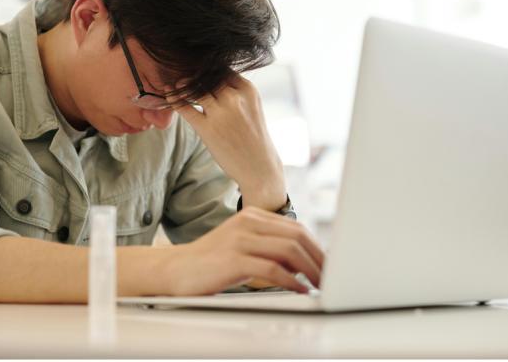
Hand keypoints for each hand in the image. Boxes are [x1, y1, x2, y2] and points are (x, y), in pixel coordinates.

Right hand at [164, 206, 324, 295]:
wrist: (175, 270)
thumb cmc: (210, 263)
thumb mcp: (242, 246)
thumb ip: (268, 247)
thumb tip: (304, 261)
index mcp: (252, 216)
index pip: (296, 228)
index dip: (317, 247)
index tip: (329, 265)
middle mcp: (247, 222)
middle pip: (297, 236)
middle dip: (319, 258)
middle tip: (331, 277)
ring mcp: (240, 239)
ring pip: (289, 250)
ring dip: (310, 270)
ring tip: (320, 284)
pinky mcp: (233, 259)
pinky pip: (273, 269)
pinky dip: (292, 281)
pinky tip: (300, 290)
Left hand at [170, 72, 284, 202]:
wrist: (259, 167)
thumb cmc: (253, 136)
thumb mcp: (251, 106)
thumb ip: (235, 91)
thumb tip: (210, 77)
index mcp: (247, 90)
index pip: (221, 68)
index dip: (206, 68)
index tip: (195, 68)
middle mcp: (234, 98)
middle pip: (206, 76)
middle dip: (192, 74)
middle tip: (179, 71)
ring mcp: (220, 113)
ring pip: (194, 88)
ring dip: (182, 85)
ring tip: (174, 83)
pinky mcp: (207, 128)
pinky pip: (185, 107)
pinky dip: (174, 99)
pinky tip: (169, 95)